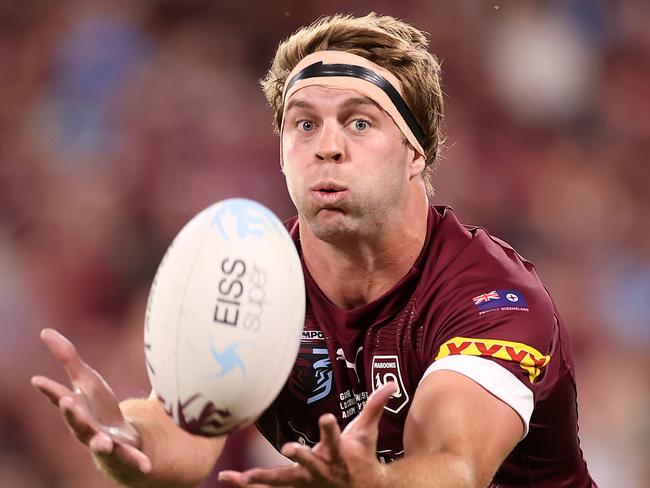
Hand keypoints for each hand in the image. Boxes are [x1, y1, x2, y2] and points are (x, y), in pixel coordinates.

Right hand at [31, 328, 151, 474]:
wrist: (115, 441)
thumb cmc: (97, 407)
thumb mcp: (86, 380)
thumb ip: (68, 358)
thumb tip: (44, 331)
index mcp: (77, 409)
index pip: (61, 397)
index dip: (50, 390)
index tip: (38, 381)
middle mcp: (86, 428)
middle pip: (77, 422)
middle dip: (72, 413)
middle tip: (67, 401)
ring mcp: (103, 443)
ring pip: (99, 444)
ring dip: (100, 443)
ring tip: (103, 442)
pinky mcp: (123, 453)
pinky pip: (130, 458)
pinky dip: (137, 461)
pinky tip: (147, 466)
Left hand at [219, 382, 396, 486]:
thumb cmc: (361, 457)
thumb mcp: (368, 432)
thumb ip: (375, 406)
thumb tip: (392, 383)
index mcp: (337, 452)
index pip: (335, 437)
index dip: (330, 428)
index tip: (326, 417)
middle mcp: (320, 469)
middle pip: (308, 462)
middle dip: (300, 456)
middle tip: (289, 448)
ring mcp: (305, 481)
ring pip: (280, 480)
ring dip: (259, 478)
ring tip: (238, 477)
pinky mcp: (293, 487)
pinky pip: (267, 486)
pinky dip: (247, 483)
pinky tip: (228, 479)